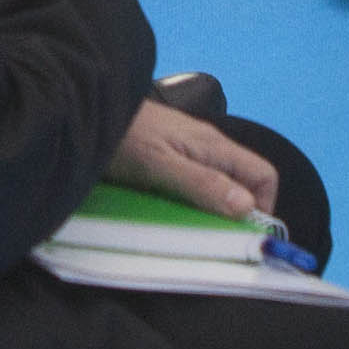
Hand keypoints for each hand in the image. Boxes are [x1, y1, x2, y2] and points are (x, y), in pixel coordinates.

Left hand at [107, 97, 280, 221]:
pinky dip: (189, 200)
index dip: (264, 206)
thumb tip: (246, 207)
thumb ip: (202, 183)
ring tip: (192, 228)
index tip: (244, 235)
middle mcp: (207, 146)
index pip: (264, 175)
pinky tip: (170, 211)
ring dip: (211, 208)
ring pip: (217, 183)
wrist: (85, 110)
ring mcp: (187, 150)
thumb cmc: (121, 136)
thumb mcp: (160, 165)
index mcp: (214, 146)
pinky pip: (193, 181)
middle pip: (242, 182)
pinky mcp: (167, 155)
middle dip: (236, 212)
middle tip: (215, 238)